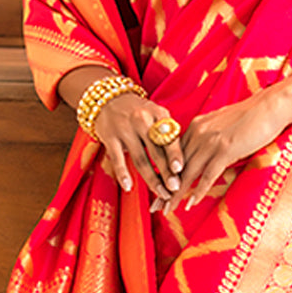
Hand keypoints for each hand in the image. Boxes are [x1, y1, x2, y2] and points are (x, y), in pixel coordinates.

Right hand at [93, 93, 183, 208]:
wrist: (108, 99)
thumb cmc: (139, 111)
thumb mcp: (156, 114)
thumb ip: (168, 133)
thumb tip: (183, 162)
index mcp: (157, 114)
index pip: (169, 137)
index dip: (175, 154)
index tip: (180, 169)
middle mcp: (141, 120)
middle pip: (156, 151)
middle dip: (166, 172)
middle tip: (175, 189)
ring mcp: (125, 130)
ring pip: (140, 159)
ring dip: (151, 179)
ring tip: (161, 193)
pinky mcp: (110, 138)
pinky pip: (118, 159)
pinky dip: (123, 174)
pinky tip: (129, 187)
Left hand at [169, 89, 286, 211]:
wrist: (269, 106)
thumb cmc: (250, 116)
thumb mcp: (222, 124)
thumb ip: (210, 137)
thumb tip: (204, 152)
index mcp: (196, 126)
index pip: (174, 154)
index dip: (164, 174)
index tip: (157, 189)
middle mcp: (198, 133)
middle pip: (176, 166)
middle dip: (164, 188)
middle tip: (155, 206)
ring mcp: (211, 142)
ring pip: (187, 173)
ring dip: (176, 194)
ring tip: (167, 210)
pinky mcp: (225, 149)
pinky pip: (208, 175)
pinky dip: (198, 191)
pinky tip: (190, 204)